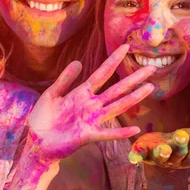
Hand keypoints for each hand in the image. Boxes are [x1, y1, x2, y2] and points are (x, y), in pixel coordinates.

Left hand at [27, 44, 155, 162]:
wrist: (37, 142)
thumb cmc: (43, 118)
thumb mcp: (52, 94)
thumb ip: (65, 79)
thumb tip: (79, 62)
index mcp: (82, 94)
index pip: (101, 73)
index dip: (113, 60)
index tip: (125, 47)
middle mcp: (91, 106)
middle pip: (117, 89)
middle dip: (133, 79)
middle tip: (152, 68)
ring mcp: (91, 120)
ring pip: (117, 106)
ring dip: (133, 98)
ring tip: (149, 88)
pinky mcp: (87, 136)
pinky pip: (107, 134)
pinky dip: (120, 132)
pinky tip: (135, 128)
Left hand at [129, 128, 189, 168]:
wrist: (165, 158)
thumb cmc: (186, 145)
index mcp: (189, 157)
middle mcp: (175, 160)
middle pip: (179, 154)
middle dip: (180, 146)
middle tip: (181, 136)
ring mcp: (159, 158)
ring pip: (162, 157)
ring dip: (163, 153)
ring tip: (164, 148)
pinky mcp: (145, 154)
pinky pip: (140, 156)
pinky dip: (136, 157)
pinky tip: (132, 157)